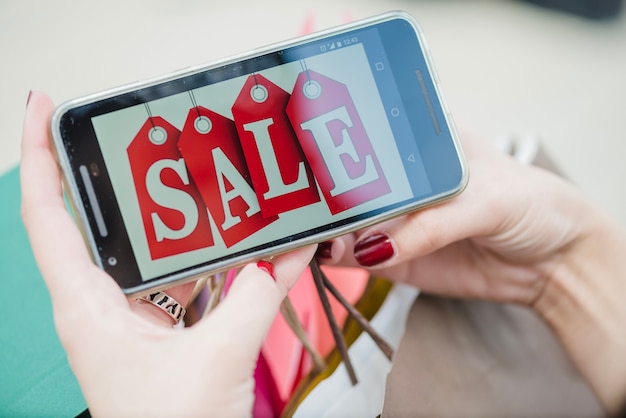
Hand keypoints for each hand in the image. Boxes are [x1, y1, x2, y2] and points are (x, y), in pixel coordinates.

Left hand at [20, 92, 315, 415]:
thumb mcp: (217, 357)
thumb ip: (256, 294)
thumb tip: (287, 249)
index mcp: (86, 308)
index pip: (47, 216)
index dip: (40, 156)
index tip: (45, 109)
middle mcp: (102, 306)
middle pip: (99, 222)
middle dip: (120, 175)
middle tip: (143, 134)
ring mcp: (135, 318)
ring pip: (149, 251)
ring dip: (177, 221)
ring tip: (201, 181)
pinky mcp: (165, 331)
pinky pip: (185, 279)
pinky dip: (209, 259)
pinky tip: (234, 243)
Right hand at [320, 132, 625, 413]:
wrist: (552, 263)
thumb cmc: (531, 206)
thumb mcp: (487, 202)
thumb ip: (431, 224)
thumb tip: (375, 246)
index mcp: (421, 141)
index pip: (371, 137)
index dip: (340, 144)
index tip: (311, 153)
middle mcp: (400, 179)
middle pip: (350, 181)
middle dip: (325, 191)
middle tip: (303, 202)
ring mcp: (394, 219)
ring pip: (346, 220)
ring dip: (326, 228)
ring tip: (312, 233)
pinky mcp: (394, 257)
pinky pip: (357, 257)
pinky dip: (336, 258)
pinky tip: (325, 254)